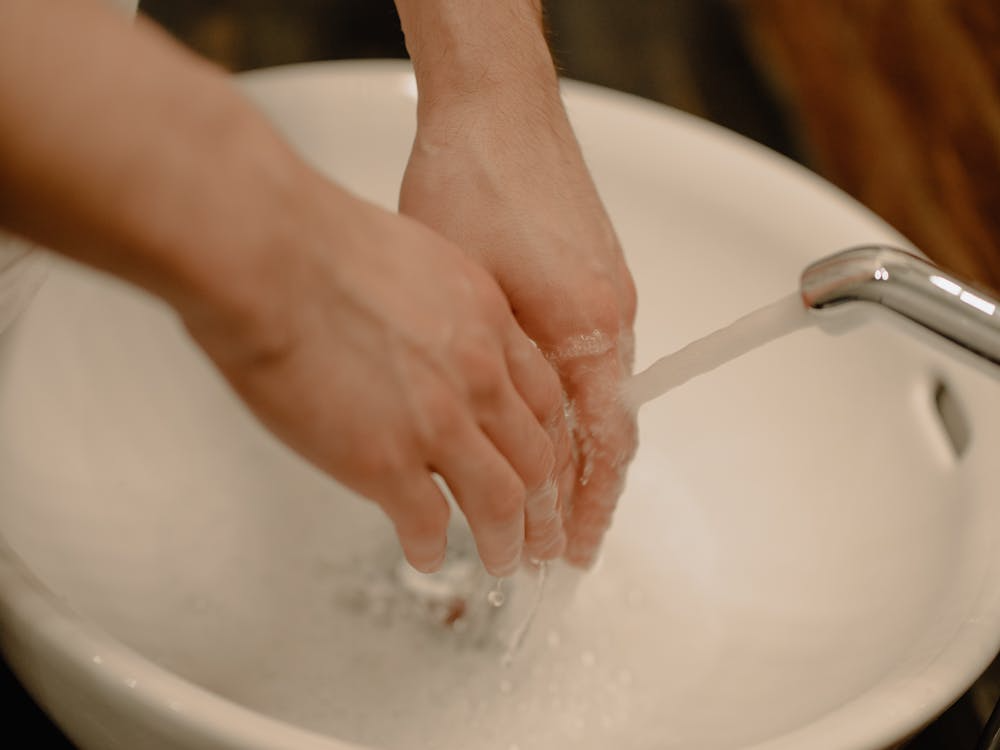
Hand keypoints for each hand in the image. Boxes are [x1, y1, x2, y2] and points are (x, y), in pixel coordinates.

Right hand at [185, 181, 569, 575]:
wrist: (275, 256)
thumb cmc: (324, 242)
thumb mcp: (421, 257)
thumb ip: (445, 311)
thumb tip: (435, 340)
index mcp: (490, 322)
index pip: (545, 399)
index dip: (553, 443)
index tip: (550, 469)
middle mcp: (480, 376)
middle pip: (538, 458)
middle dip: (546, 507)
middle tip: (544, 535)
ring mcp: (438, 423)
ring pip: (502, 500)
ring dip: (507, 540)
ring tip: (503, 562)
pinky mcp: (385, 461)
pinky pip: (427, 521)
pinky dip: (431, 546)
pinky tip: (425, 554)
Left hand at [399, 88, 637, 567]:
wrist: (496, 106)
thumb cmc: (470, 185)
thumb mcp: (466, 294)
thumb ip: (496, 369)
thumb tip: (499, 436)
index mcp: (587, 331)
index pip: (598, 448)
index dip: (585, 508)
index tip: (571, 552)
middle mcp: (613, 318)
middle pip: (612, 431)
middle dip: (590, 496)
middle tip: (568, 546)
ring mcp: (611, 294)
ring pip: (603, 398)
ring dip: (582, 453)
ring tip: (558, 500)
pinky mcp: (597, 274)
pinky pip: (598, 361)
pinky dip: (579, 406)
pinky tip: (552, 421)